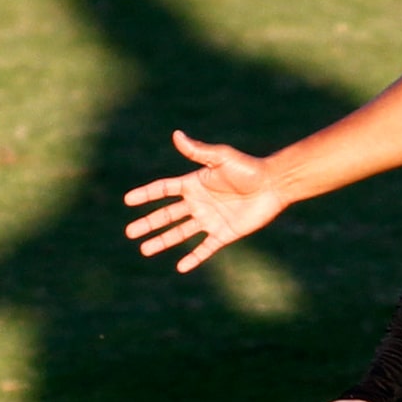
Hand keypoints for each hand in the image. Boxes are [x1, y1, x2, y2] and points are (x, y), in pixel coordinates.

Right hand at [123, 131, 289, 271]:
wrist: (273, 185)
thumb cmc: (248, 168)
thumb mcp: (221, 157)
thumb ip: (198, 151)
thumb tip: (176, 134)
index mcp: (194, 183)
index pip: (164, 190)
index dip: (146, 194)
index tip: (127, 200)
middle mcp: (199, 203)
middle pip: (167, 215)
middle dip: (148, 224)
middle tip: (129, 233)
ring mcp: (210, 220)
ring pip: (180, 233)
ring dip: (162, 241)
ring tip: (144, 250)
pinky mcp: (225, 234)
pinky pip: (205, 248)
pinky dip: (193, 258)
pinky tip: (180, 267)